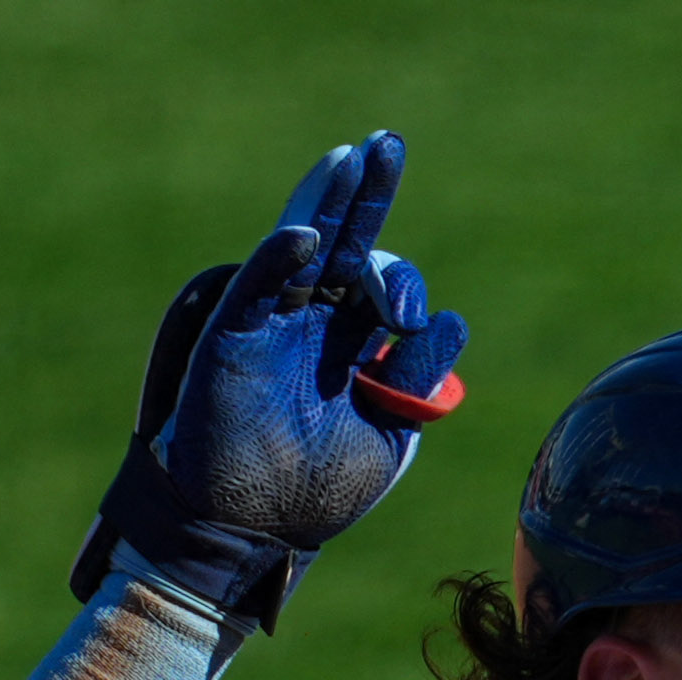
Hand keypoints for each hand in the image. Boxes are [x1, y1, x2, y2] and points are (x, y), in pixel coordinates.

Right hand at [68, 133, 470, 627]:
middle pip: (343, 242)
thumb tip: (449, 320)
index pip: (382, 285)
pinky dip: (280, 259)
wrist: (253, 533)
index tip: (411, 327)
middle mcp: (311, 322)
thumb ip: (419, 377)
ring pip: (300, 246)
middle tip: (389, 144)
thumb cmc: (319, 492)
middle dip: (366, 195)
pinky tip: (309, 236)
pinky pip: (256, 287)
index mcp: (348, 342)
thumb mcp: (390, 433)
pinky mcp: (232, 338)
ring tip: (350, 159)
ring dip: (324, 202)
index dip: (404, 289)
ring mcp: (270, 324)